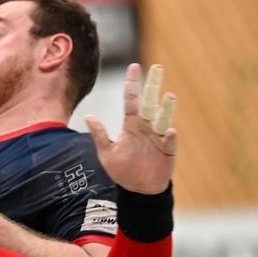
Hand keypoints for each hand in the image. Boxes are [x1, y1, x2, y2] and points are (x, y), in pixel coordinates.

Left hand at [85, 63, 177, 194]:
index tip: (133, 66)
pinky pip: (169, 142)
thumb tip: (88, 116)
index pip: (131, 100)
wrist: (138, 190)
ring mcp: (158, 138)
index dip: (132, 84)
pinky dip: (169, 136)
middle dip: (153, 86)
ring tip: (168, 96)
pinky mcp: (167, 151)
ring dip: (166, 109)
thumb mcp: (107, 153)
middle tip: (157, 68)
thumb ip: (100, 135)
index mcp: (132, 125)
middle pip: (150, 103)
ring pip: (162, 119)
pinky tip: (169, 130)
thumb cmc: (123, 170)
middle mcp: (146, 127)